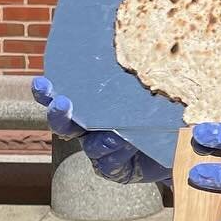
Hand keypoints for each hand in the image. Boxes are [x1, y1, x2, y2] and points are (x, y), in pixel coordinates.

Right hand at [30, 76, 171, 184]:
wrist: (179, 146)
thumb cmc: (162, 113)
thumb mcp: (153, 92)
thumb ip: (141, 81)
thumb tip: (140, 52)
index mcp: (92, 105)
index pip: (63, 95)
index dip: (46, 92)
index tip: (41, 83)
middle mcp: (88, 128)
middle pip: (63, 123)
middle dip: (58, 114)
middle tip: (62, 104)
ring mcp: (98, 150)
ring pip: (90, 145)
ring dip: (102, 139)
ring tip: (120, 135)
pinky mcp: (111, 169)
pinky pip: (106, 164)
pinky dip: (118, 155)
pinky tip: (132, 147)